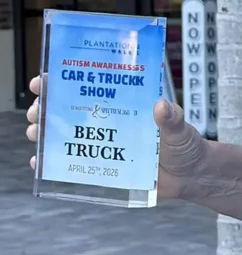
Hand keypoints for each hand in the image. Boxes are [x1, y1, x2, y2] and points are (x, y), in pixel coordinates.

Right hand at [26, 76, 207, 199]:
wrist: (191, 175)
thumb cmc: (187, 145)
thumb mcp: (181, 129)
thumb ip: (172, 119)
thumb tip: (161, 106)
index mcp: (129, 102)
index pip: (94, 85)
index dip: (66, 80)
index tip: (45, 78)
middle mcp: (115, 119)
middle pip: (74, 107)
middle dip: (50, 105)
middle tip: (38, 109)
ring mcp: (108, 142)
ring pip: (70, 132)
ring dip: (48, 130)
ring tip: (36, 132)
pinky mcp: (107, 165)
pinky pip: (76, 161)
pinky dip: (56, 160)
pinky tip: (41, 161)